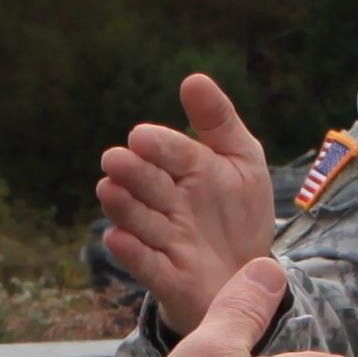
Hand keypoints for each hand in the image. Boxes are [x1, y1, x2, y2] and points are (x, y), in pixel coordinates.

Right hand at [93, 73, 279, 337]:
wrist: (249, 273)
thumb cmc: (239, 213)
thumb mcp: (242, 161)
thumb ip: (219, 122)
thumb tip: (192, 78)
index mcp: (187, 170)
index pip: (173, 153)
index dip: (160, 146)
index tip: (141, 137)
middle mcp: (169, 203)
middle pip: (150, 185)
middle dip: (135, 173)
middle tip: (115, 160)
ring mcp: (166, 240)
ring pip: (141, 221)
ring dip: (125, 207)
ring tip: (108, 191)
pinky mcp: (168, 277)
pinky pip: (148, 265)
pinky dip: (133, 254)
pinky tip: (116, 239)